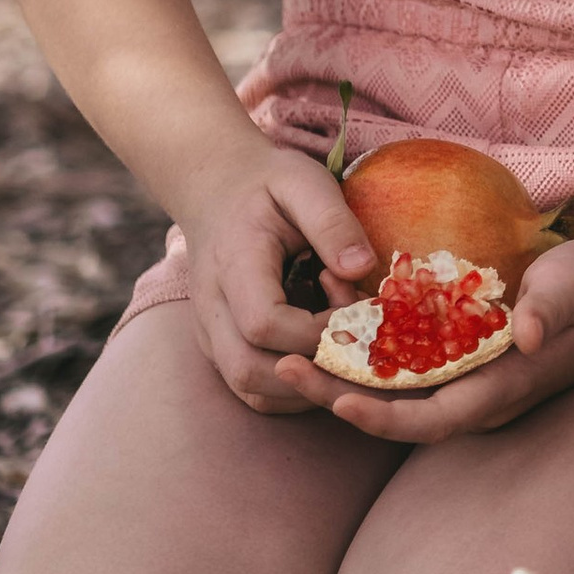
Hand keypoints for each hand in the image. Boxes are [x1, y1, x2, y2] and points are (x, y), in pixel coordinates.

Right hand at [182, 142, 374, 414]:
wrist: (217, 187)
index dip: (316, 333)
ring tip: (349, 360)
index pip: (264, 323)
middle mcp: (212, 308)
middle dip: (314, 374)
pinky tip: (327, 364)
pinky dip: (291, 391)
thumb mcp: (304, 182)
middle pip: (249, 370)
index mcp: (233, 265)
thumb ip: (332, 221)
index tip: (360, 317)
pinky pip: (250, 387)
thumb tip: (361, 268)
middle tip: (362, 355)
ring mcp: (211, 331)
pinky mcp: (220, 345)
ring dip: (304, 388)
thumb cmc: (267, 184)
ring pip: (249, 387)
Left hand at [308, 227, 573, 445]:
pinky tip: (339, 312)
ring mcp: (469, 377)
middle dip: (339, 395)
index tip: (336, 401)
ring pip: (396, 387)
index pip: (430, 420)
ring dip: (346, 370)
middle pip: (398, 410)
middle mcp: (478, 393)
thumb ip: (551, 308)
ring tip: (296, 341)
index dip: (381, 416)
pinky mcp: (464, 356)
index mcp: (501, 388)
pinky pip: (408, 362)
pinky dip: (370, 346)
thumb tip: (526, 334)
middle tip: (283, 368)